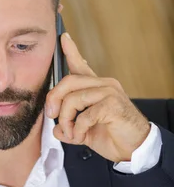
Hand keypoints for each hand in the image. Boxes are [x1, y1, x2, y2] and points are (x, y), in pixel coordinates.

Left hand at [45, 33, 150, 162]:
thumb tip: (56, 129)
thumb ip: (69, 127)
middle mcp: (104, 85)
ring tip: (71, 133)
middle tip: (51, 116)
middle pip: (68, 81)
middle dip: (54, 99)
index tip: (63, 38)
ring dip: (66, 120)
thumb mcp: (85, 131)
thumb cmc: (114, 136)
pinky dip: (77, 129)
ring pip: (73, 99)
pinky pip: (84, 115)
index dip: (70, 51)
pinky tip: (80, 136)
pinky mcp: (112, 105)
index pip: (81, 66)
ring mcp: (109, 93)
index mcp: (97, 88)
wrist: (134, 148)